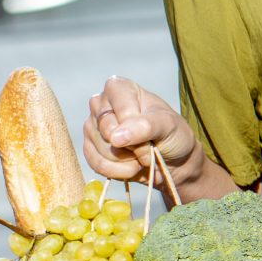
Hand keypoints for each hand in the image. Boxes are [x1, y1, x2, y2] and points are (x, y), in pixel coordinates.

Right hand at [84, 76, 201, 188]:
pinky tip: (131, 165)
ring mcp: (92, 127)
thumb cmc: (171, 134)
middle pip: (107, 130)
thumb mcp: (168, 125)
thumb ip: (145, 126)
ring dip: (127, 160)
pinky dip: (119, 171)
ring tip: (140, 154)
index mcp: (119, 88)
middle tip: (148, 144)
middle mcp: (101, 104)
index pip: (120, 107)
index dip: (136, 125)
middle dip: (133, 145)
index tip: (152, 130)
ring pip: (102, 150)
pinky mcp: (89, 149)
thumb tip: (115, 137)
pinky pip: (97, 165)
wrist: (171, 160)